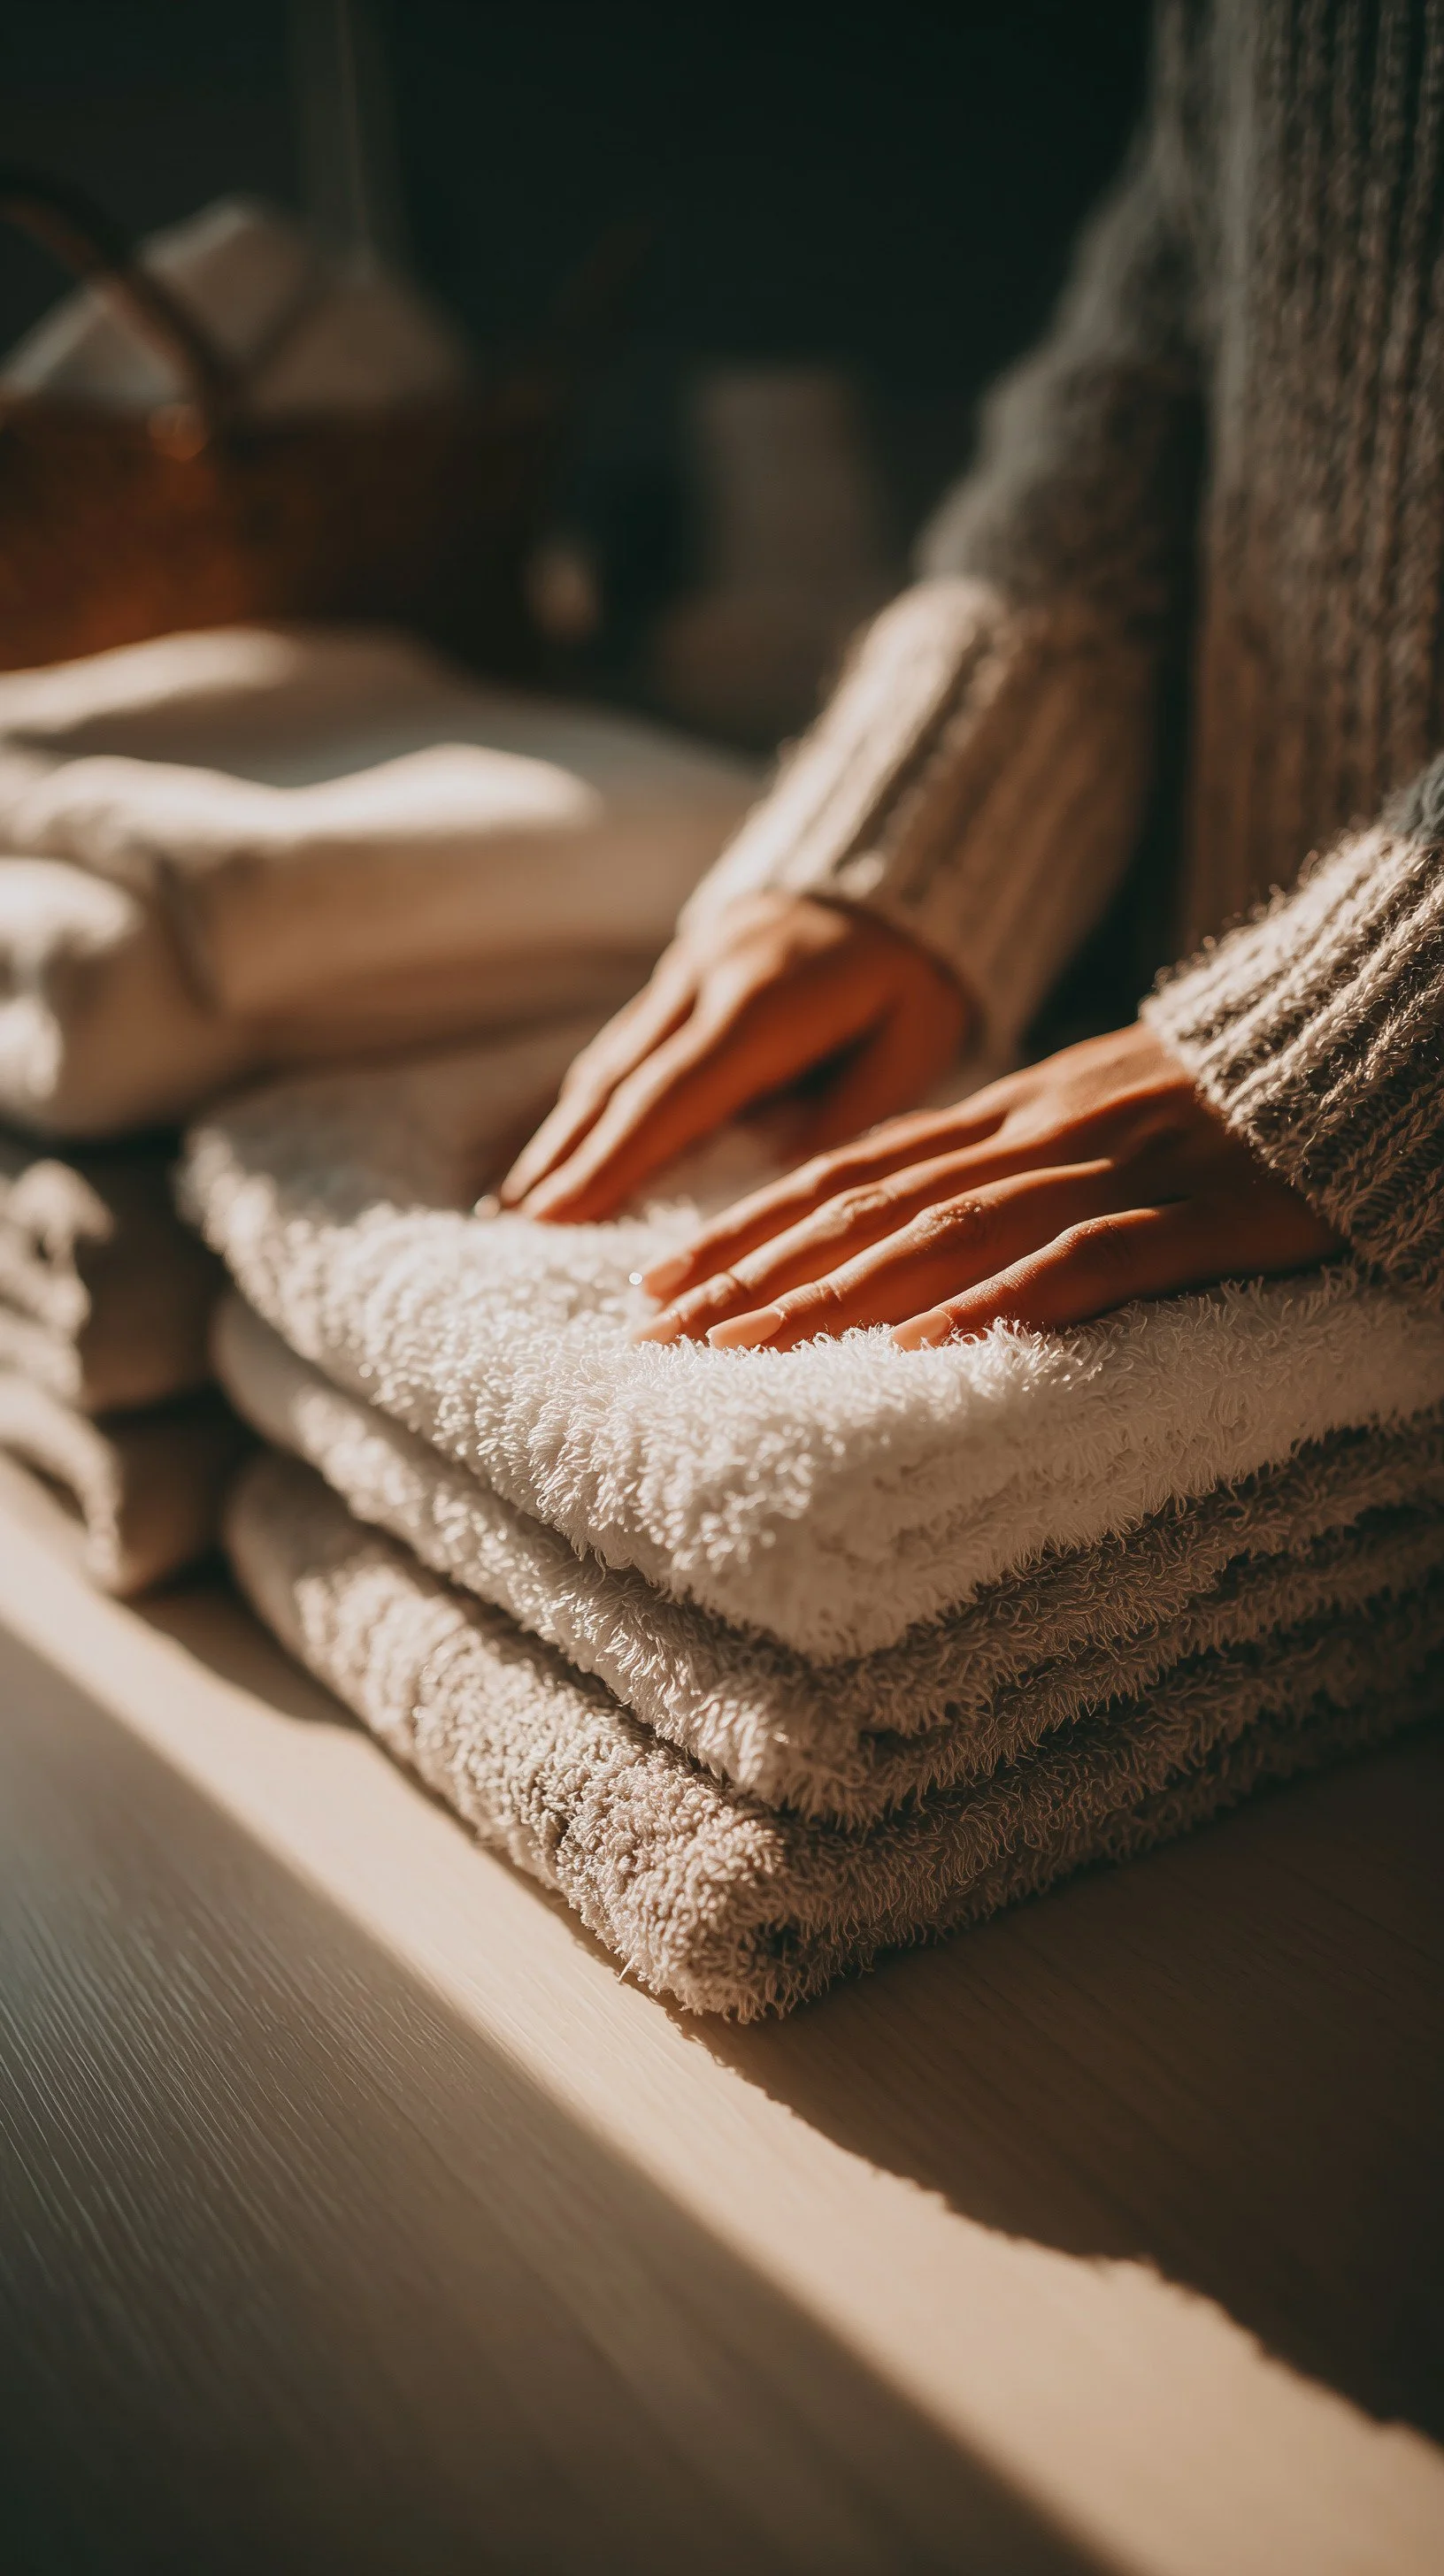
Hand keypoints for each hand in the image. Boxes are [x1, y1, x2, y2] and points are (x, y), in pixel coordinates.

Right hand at [497, 892, 969, 1221]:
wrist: (896, 862)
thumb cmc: (914, 973)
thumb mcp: (915, 1040)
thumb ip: (855, 1112)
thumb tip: (781, 1185)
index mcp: (764, 1006)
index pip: (673, 1095)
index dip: (612, 1159)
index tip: (557, 1216)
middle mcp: (707, 981)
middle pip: (620, 1081)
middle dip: (564, 1156)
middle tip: (512, 1226)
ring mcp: (685, 970)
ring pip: (609, 1061)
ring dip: (560, 1133)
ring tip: (514, 1202)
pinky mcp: (680, 971)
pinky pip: (622, 1044)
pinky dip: (585, 1100)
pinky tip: (558, 1146)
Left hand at [633, 1020, 1341, 1348]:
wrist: (1355, 1048)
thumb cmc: (1220, 1102)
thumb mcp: (1087, 1114)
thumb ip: (993, 1162)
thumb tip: (891, 1227)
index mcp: (1006, 1114)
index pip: (846, 1172)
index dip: (746, 1228)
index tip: (657, 1286)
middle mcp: (1035, 1135)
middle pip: (869, 1207)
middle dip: (754, 1272)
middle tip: (657, 1335)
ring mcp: (1112, 1171)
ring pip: (945, 1233)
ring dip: (834, 1294)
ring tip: (743, 1348)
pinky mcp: (1195, 1216)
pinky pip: (1083, 1261)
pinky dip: (996, 1302)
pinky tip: (922, 1351)